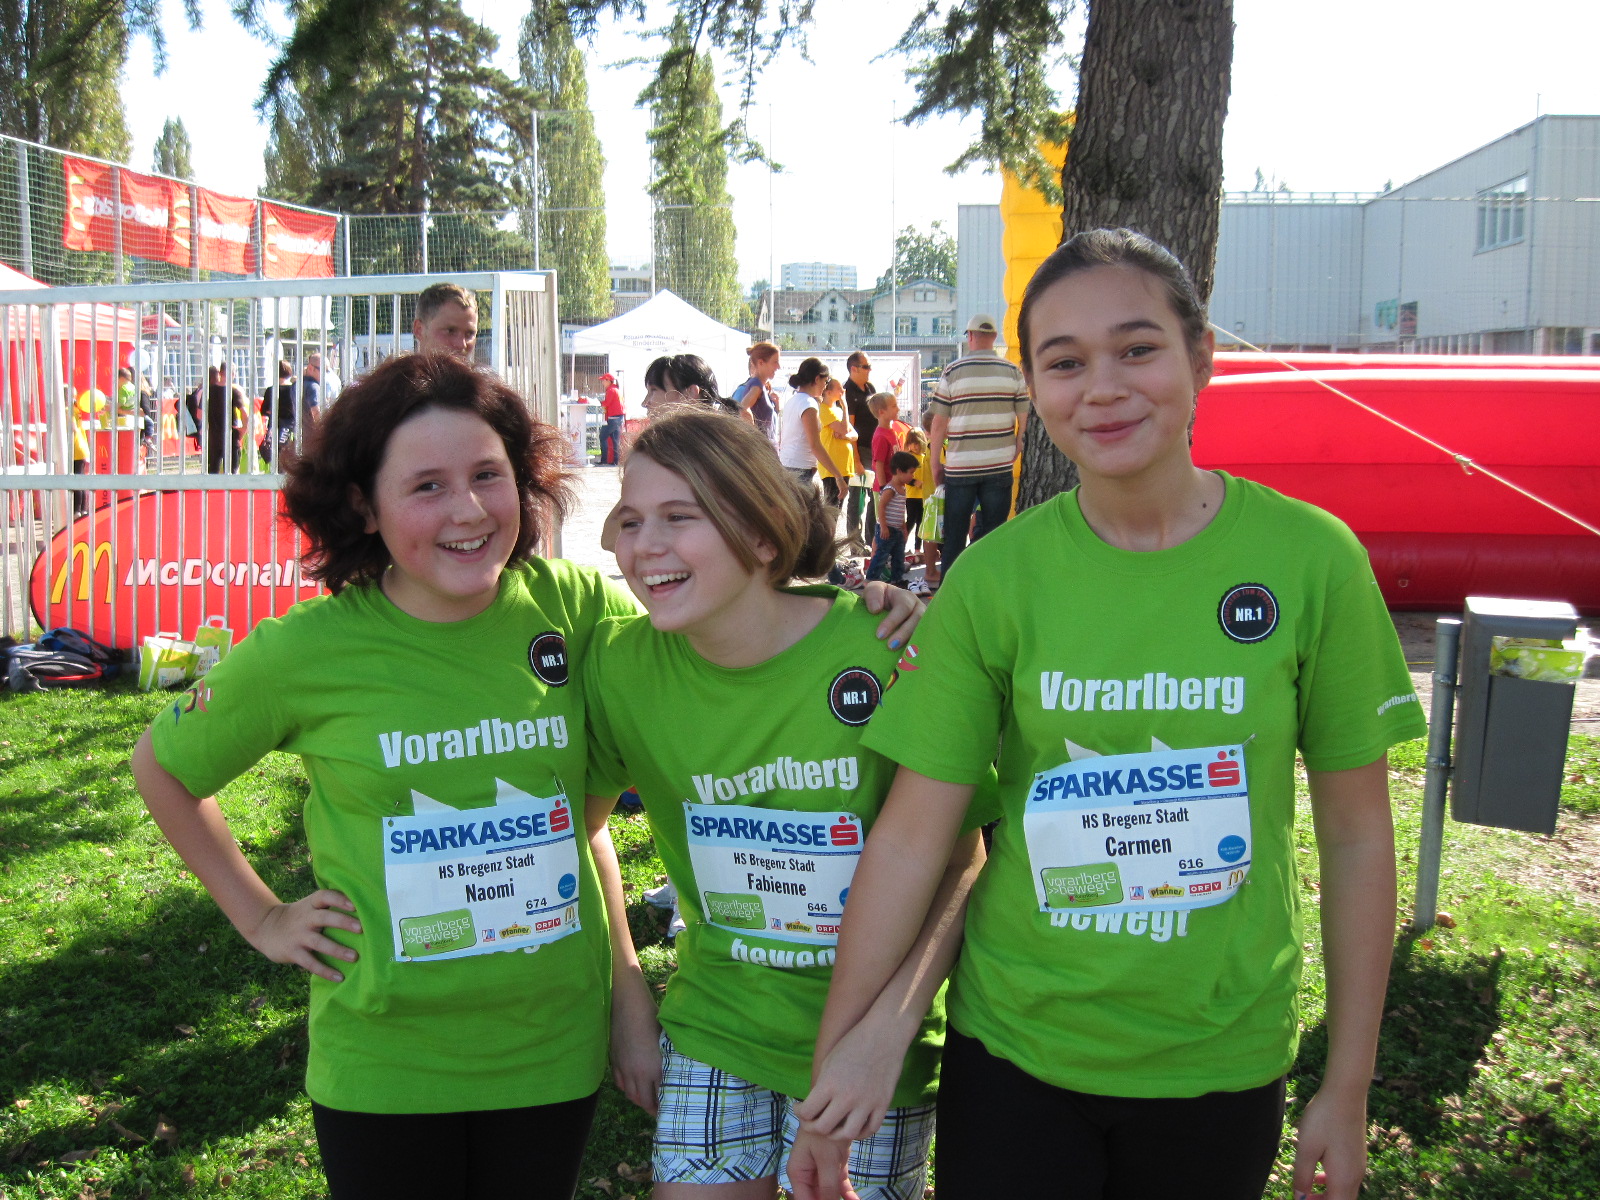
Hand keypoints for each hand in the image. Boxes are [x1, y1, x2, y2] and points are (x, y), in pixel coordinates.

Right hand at [246, 890, 360, 981]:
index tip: (355, 904)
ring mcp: (298, 936)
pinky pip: (310, 963)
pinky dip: (325, 971)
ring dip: (337, 950)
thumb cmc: (299, 917)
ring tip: (355, 957)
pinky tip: (339, 977)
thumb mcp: (310, 906)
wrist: (266, 927)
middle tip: (361, 928)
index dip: (339, 899)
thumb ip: (329, 907)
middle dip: (343, 922)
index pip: (325, 896)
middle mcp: (305, 918)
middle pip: (324, 918)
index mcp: (311, 905)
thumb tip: (364, 912)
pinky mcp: (293, 952)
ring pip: (319, 942)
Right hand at [610, 978, 662, 1114]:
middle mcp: (638, 1073)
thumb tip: (678, 1067)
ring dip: (639, 1100)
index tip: (671, 1109)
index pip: (660, 1095)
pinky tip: (632, 1087)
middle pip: (643, 1100)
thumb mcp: (667, 1039)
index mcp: (654, 1068)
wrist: (628, 1005)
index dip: (665, 1105)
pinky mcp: (614, 1061)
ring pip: (630, 1094)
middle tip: (659, 1111)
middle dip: (652, 1108)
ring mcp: (624, 1068)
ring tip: (647, 1102)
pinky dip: (626, 1088)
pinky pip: (620, 1083)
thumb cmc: (652, 1017)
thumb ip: (671, 1057)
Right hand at [785, 1127, 858, 1199]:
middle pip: (816, 1198)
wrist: (835, 1106)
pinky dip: (847, 1194)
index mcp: (798, 1173)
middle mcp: (806, 1175)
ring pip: (829, 1194)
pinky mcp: (833, 1166)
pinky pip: (839, 1186)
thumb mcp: (827, 1159)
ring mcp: (820, 1171)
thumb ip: (828, 1185)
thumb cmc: (824, 1130)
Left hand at [793, 1017, 902, 1143]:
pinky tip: (853, 1125)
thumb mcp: (829, 1060)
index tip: (800, 1108)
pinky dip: (860, 1132)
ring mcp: (867, 1102)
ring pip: (847, 1135)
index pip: (807, 1112)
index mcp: (830, 1083)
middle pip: (823, 1128)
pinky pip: (870, 1129)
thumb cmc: (853, 1043)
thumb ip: (821, 1086)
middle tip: (812, 1121)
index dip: (799, 1113)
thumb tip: (814, 1106)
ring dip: (836, 1134)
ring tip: (833, 1127)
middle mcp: (847, 1096)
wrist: (884, 1034)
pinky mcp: (883, 1104)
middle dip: (813, 1127)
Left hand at [860, 582, 923, 648]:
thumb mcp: (873, 590)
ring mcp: (923, 621)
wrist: (885, 609)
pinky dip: (916, 649)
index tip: (879, 635)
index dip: (893, 621)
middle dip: (904, 633)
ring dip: (911, 642)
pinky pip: (924, 641)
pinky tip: (906, 658)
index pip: (903, 607)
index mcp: (906, 597)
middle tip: (890, 646)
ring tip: (899, 653)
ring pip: (923, 630)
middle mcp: (918, 609)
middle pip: (918, 619)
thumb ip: (873, 594)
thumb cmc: (879, 599)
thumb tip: (876, 609)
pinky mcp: (924, 633)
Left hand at [1291, 1086, 1368, 1199]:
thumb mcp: (1307, 1148)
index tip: (1300, 1198)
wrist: (1346, 1094)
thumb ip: (1302, 1176)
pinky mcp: (1357, 1155)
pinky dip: (1332, 1182)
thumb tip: (1299, 1197)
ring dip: (1327, 1194)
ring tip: (1308, 1187)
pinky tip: (1319, 1171)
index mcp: (1343, 1179)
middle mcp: (1356, 1176)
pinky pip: (1346, 1178)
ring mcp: (1359, 1165)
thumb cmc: (1324, 1119)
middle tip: (1302, 1195)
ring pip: (1344, 1191)